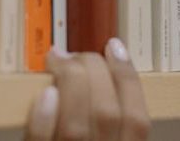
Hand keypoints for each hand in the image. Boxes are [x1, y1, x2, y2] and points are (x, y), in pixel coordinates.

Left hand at [25, 38, 149, 140]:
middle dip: (94, 71)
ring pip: (76, 125)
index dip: (127, 76)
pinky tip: (44, 95)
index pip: (136, 116)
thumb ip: (116, 112)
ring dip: (69, 85)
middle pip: (107, 113)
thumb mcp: (112, 135)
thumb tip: (111, 60)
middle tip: (79, 54)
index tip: (114, 47)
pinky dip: (43, 118)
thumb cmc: (87, 140)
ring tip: (58, 62)